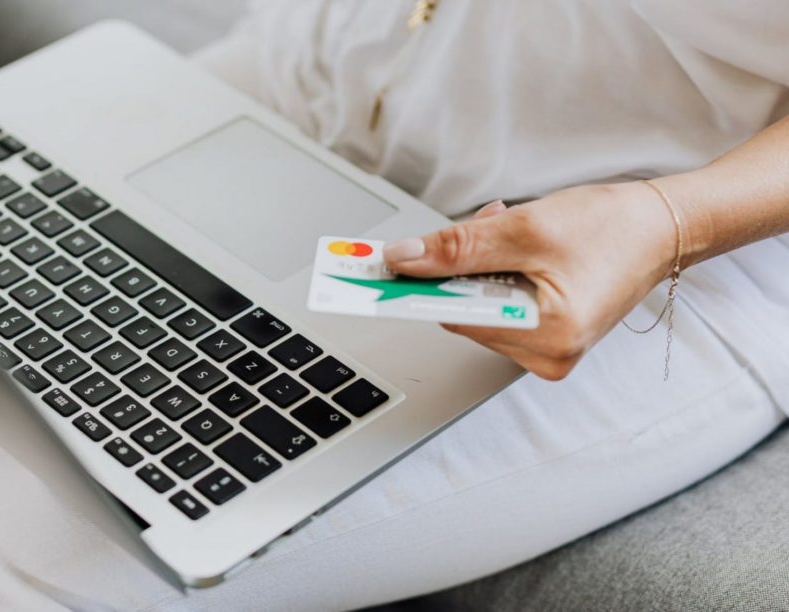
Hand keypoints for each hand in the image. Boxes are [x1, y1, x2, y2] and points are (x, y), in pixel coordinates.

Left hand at [382, 182, 679, 379]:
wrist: (661, 227)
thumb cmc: (611, 226)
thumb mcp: (526, 228)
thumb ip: (459, 247)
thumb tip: (403, 259)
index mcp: (548, 337)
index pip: (454, 316)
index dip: (415, 288)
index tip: (372, 275)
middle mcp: (546, 356)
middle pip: (461, 311)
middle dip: (461, 265)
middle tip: (487, 225)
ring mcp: (546, 351)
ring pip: (475, 306)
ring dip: (479, 264)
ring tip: (514, 233)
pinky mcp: (545, 337)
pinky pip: (495, 305)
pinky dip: (495, 273)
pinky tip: (520, 247)